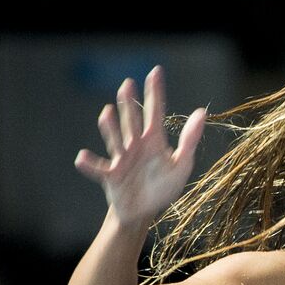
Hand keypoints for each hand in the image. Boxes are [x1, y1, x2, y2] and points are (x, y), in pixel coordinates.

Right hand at [74, 66, 207, 226]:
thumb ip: (190, 140)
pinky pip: (99, 169)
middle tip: (128, 84)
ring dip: (111, 127)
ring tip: (107, 112)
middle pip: (132, 121)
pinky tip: (82, 158)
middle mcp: (136, 146)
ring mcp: (121, 159)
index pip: (155, 112)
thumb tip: (201, 112)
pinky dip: (90, 164)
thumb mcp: (181, 165)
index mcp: (154, 141)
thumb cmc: (162, 188)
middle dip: (130, 104)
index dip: (155, 93)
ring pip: (116, 139)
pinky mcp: (111, 176)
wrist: (142, 212)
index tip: (155, 72)